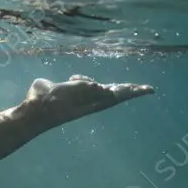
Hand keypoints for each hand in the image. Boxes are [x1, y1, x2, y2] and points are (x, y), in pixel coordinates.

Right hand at [31, 74, 154, 118]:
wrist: (37, 110)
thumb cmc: (56, 101)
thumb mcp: (76, 91)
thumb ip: (89, 87)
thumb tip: (101, 87)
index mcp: (97, 99)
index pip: (121, 94)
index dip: (135, 91)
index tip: (150, 90)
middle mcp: (92, 98)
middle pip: (115, 92)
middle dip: (128, 89)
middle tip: (144, 89)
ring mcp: (81, 96)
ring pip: (96, 85)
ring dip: (97, 82)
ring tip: (100, 84)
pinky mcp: (69, 91)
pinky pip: (80, 81)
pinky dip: (79, 78)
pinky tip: (73, 77)